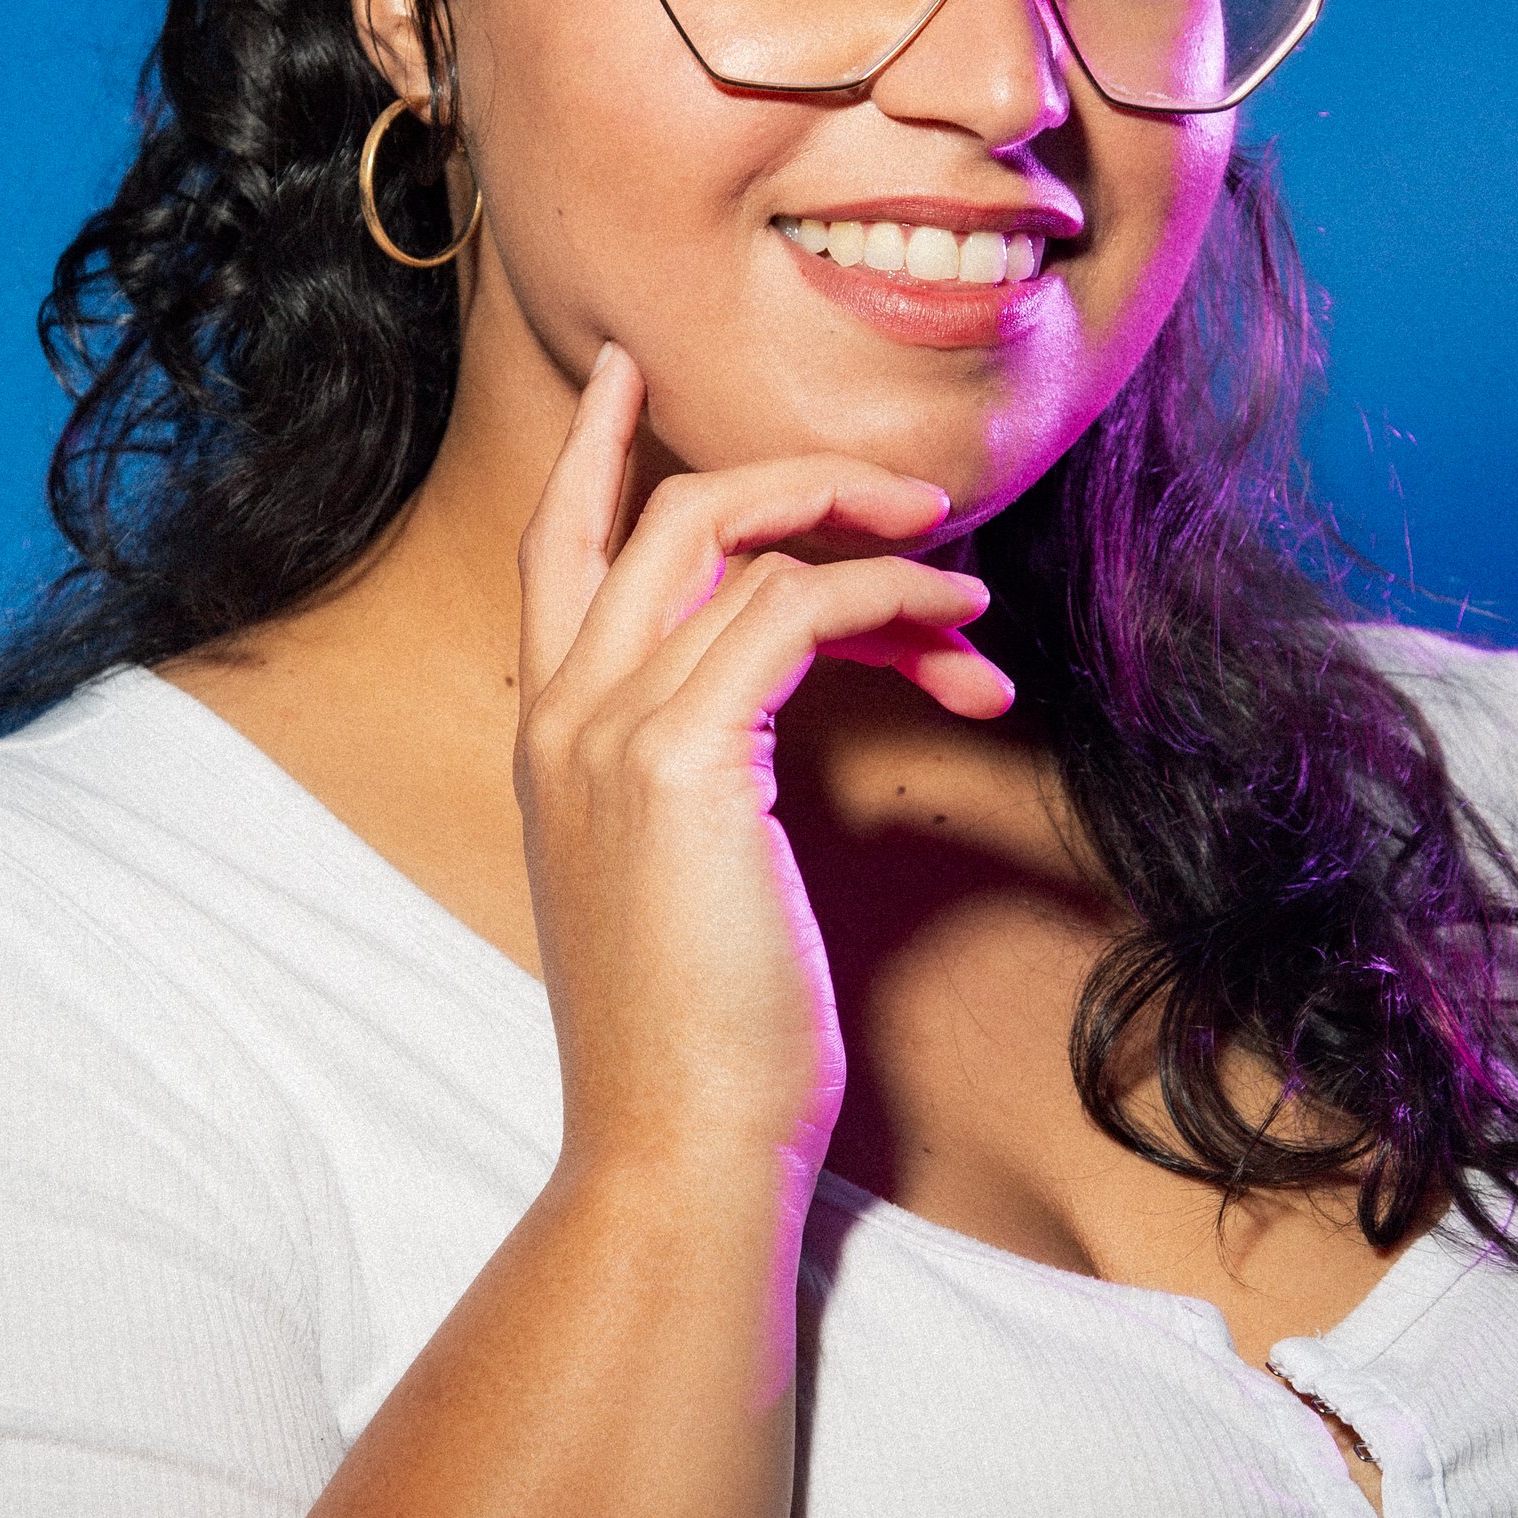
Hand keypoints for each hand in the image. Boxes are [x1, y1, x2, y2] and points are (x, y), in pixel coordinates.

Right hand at [515, 345, 1011, 1226]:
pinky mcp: (683, 754)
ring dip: (878, 545)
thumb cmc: (698, 1039)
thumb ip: (690, 779)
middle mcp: (560, 714)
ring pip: (740, 541)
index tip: (627, 373)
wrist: (674, 1144)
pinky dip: (893, 600)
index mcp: (547, 741)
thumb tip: (762, 713)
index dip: (590, 451)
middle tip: (908, 490)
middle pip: (657, 512)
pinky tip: (961, 644)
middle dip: (789, 475)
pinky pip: (801, 609)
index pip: (553, 550)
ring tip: (969, 589)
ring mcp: (610, 728)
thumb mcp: (677, 881)